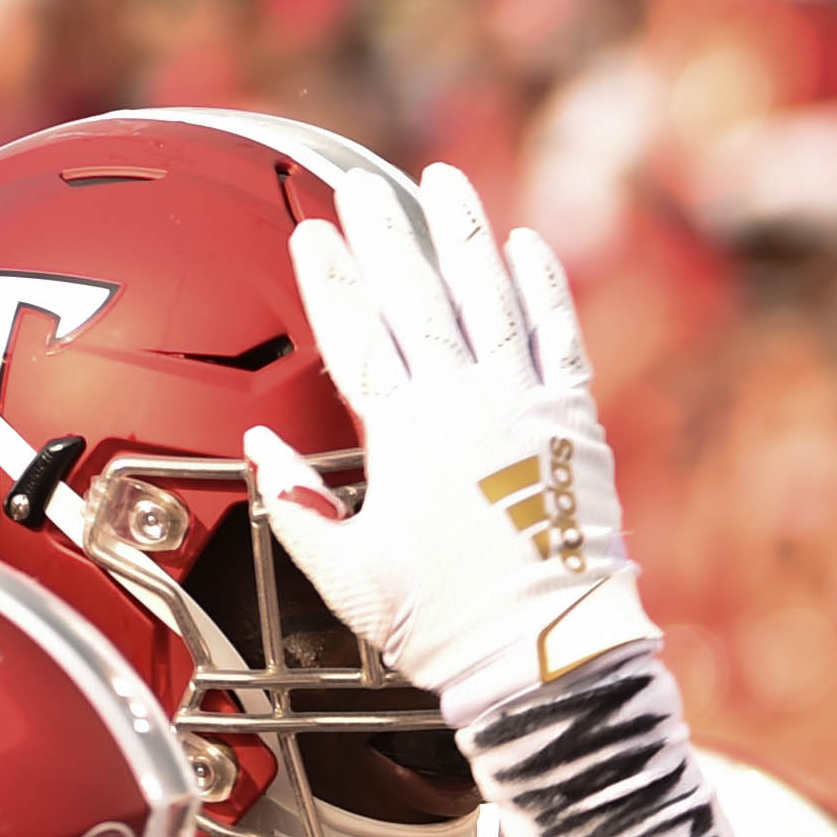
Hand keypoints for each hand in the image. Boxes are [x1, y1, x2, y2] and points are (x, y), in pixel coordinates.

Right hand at [246, 161, 656, 727]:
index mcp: (404, 438)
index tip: (312, 234)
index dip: (332, 281)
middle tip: (360, 182)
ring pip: (491, 301)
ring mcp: (526, 410)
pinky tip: (528, 246)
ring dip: (465, 236)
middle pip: (419, 300)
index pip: (357, 336)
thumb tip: (260, 449)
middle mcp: (466, 408)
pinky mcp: (577, 426)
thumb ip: (297, 507)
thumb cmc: (447, 626)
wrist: (547, 654)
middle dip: (386, 234)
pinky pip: (561, 340)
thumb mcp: (349, 577)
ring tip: (445, 182)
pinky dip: (545, 290)